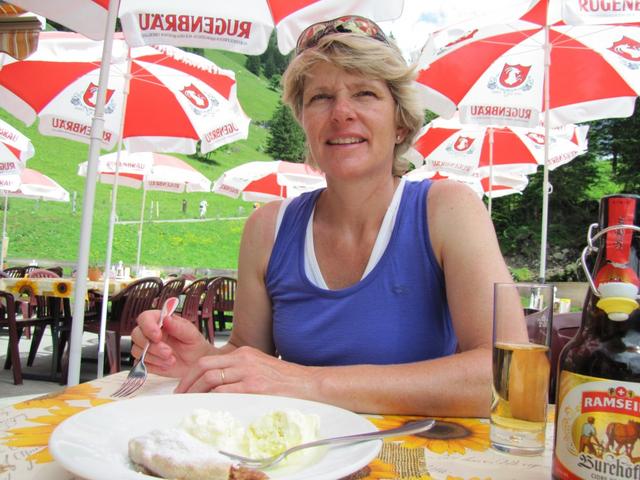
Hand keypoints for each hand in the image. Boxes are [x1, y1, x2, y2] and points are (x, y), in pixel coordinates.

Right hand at [131, 309, 213, 377]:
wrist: (196, 363)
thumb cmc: (194, 345)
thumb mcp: (192, 335)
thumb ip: (179, 327)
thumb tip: (166, 318)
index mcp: (161, 321)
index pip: (145, 317)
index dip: (148, 326)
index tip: (158, 336)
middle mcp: (151, 333)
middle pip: (136, 335)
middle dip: (152, 346)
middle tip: (168, 352)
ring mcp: (147, 347)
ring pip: (137, 350)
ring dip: (154, 357)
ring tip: (171, 360)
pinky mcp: (146, 361)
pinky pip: (141, 364)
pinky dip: (154, 366)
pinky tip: (166, 365)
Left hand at [174, 346, 316, 398]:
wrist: (307, 382)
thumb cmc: (284, 379)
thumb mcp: (259, 367)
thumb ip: (239, 371)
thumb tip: (216, 386)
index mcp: (243, 353)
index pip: (207, 360)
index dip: (190, 375)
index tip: (183, 387)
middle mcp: (243, 359)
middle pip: (204, 367)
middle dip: (187, 383)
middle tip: (180, 397)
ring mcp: (248, 372)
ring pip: (211, 379)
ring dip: (196, 392)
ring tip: (190, 403)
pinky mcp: (255, 386)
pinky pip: (226, 391)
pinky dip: (212, 398)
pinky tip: (207, 405)